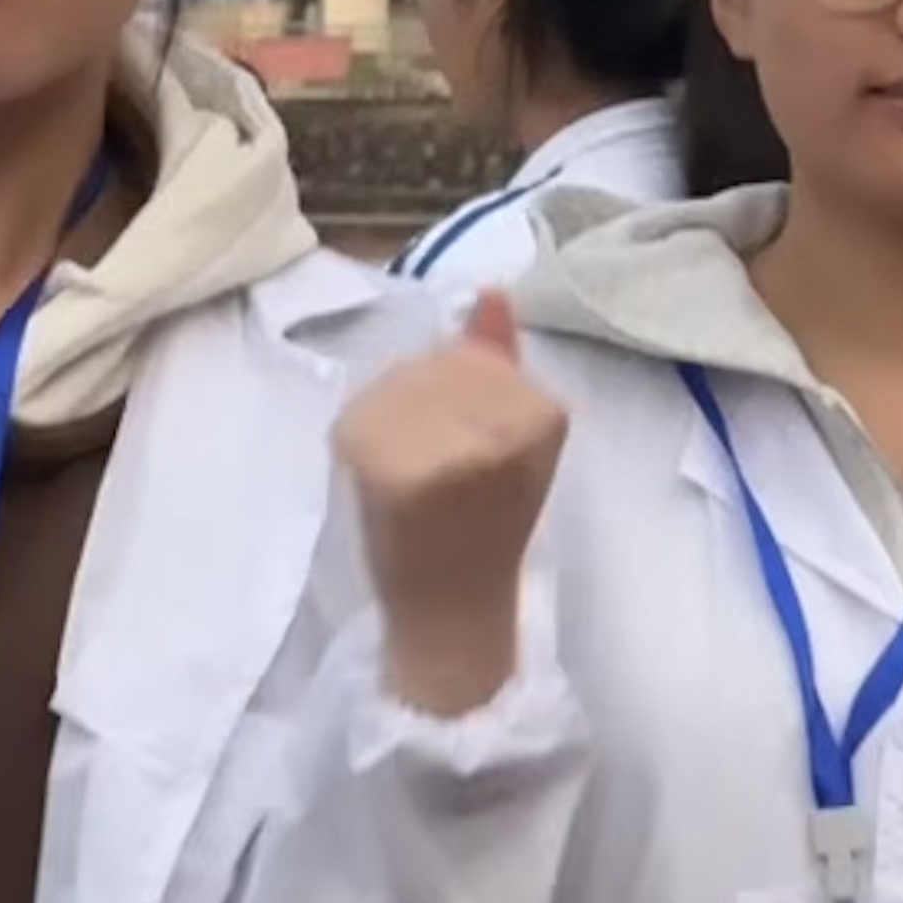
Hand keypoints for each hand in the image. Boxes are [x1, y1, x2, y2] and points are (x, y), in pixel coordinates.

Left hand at [341, 290, 562, 713]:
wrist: (452, 611)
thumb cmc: (488, 529)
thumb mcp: (515, 440)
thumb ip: (502, 361)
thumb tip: (495, 291)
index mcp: (544, 416)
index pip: (478, 359)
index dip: (464, 397)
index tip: (473, 451)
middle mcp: (498, 426)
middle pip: (438, 368)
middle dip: (429, 404)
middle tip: (439, 467)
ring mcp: (443, 448)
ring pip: (399, 386)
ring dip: (394, 419)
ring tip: (412, 472)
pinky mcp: (390, 469)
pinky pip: (362, 416)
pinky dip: (358, 441)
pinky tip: (378, 479)